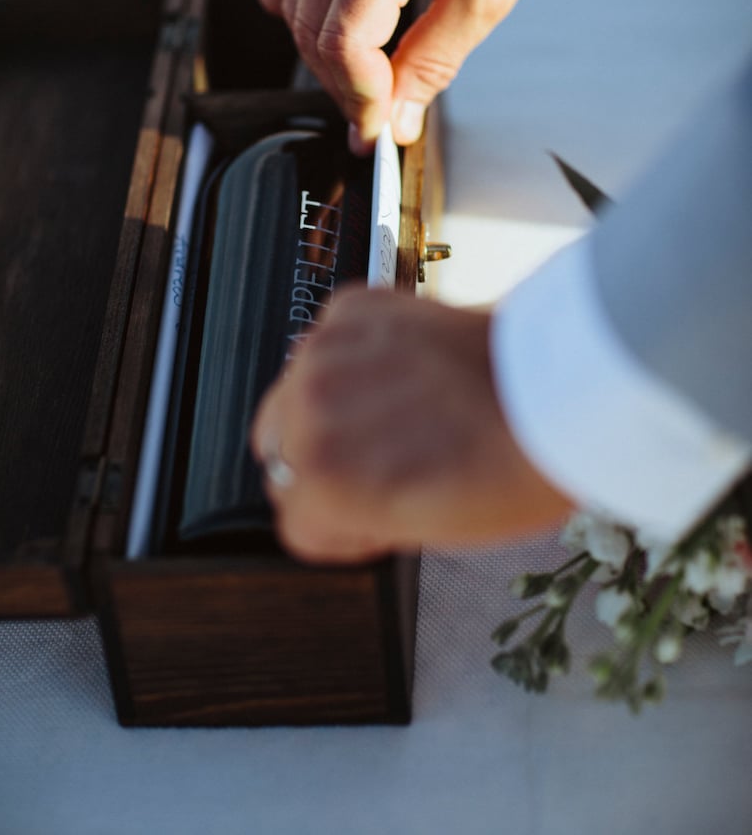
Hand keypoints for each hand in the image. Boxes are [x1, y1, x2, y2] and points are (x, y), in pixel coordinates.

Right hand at [244, 0, 560, 151]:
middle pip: (312, 32)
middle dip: (344, 86)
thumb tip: (395, 122)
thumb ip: (435, 63)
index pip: (344, 41)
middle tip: (379, 111)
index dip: (359, 96)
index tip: (378, 127)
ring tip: (367, 69)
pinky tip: (319, 14)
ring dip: (323, 53)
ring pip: (291, 8)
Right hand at [250, 288, 570, 562]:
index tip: (375, 517)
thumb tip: (336, 497)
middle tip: (386, 464)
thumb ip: (356, 513)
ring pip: (296, 393)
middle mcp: (308, 409)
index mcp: (320, 481)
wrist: (559, 390)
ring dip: (333, 405)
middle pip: (280, 454)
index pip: (296, 519)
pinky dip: (357, 354)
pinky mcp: (353, 306)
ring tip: (400, 412)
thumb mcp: (424, 532)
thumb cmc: (508, 470)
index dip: (344, 526)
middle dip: (324, 463)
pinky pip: (329, 342)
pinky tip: (405, 369)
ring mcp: (327, 349)